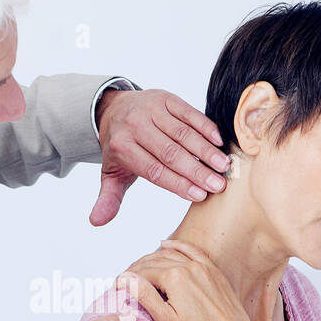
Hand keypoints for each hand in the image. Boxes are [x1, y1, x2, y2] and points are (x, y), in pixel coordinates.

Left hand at [91, 88, 232, 226]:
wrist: (114, 109)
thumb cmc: (120, 148)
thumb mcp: (111, 173)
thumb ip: (108, 198)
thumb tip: (96, 222)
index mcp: (122, 147)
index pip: (154, 170)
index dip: (177, 183)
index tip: (200, 195)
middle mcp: (135, 126)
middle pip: (170, 153)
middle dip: (196, 171)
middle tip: (218, 185)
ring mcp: (151, 109)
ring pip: (182, 133)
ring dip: (205, 150)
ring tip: (223, 166)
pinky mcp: (165, 98)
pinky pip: (188, 112)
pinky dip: (204, 126)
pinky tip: (219, 141)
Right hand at [116, 238, 258, 320]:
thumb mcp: (165, 320)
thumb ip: (144, 295)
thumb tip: (125, 278)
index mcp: (175, 277)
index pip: (142, 272)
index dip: (126, 279)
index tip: (115, 287)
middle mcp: (189, 266)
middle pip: (154, 261)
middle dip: (136, 268)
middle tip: (124, 279)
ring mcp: (204, 266)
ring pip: (171, 254)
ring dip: (152, 258)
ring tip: (138, 267)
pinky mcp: (214, 271)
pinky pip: (192, 251)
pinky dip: (177, 245)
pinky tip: (165, 244)